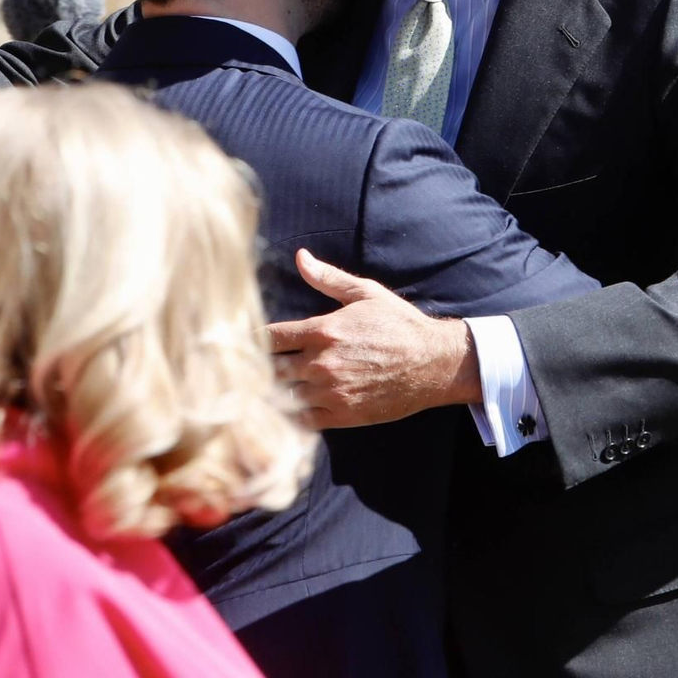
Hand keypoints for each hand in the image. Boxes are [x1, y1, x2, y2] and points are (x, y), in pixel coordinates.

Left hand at [266, 249, 479, 429]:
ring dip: (273, 392)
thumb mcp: (365, 293)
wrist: (434, 363)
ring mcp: (332, 392)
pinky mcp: (343, 415)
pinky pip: (303, 421)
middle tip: (248, 369)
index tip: (244, 341)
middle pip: (270, 369)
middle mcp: (323, 362)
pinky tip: (287, 410)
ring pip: (284, 396)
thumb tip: (300, 257)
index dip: (252, 339)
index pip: (270, 336)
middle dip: (259, 368)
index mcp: (323, 330)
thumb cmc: (399, 324)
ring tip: (262, 390)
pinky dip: (291, 417)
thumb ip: (328, 278)